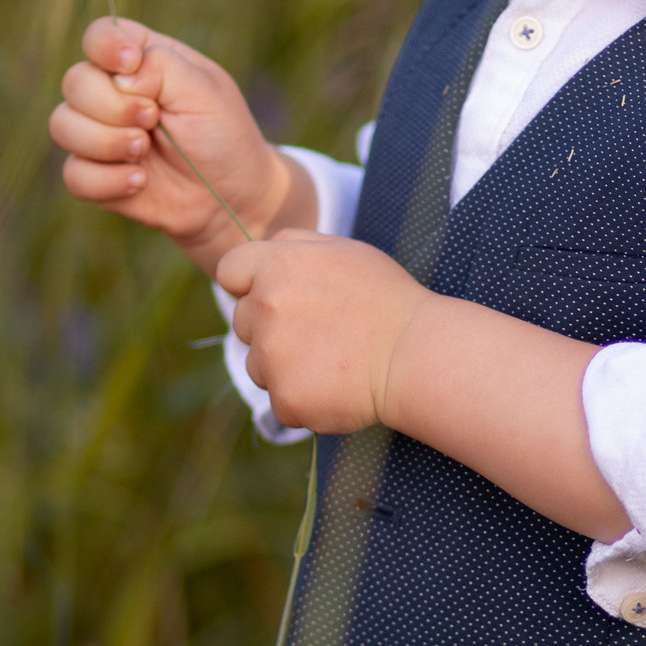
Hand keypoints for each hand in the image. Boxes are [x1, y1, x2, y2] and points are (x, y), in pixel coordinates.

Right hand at [49, 18, 315, 274]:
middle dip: (112, 105)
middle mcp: (112, 92)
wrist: (231, 198)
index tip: (131, 64)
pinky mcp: (95, 175)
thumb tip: (120, 75)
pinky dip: (106, 180)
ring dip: (106, 142)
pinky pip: (73, 174)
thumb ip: (163, 67)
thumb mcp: (206, 91)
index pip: (99, 35)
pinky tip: (139, 182)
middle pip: (75, 82)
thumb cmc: (223, 136)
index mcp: (141, 60)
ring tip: (144, 152)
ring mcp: (99, 134)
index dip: (105, 46)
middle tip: (153, 120)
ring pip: (63, 126)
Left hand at [216, 233, 428, 434]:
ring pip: (257, 365)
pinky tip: (335, 386)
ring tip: (331, 360)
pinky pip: (281, 401)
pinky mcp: (286, 397)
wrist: (416, 353)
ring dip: (284, 366)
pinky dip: (304, 399)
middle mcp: (266, 307)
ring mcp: (272, 356)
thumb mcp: (344, 250)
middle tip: (319, 333)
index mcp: (278, 265)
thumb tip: (265, 251)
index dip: (249, 285)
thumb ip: (295, 243)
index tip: (275, 298)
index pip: (230, 271)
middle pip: (243, 323)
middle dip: (270, 328)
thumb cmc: (386, 299)